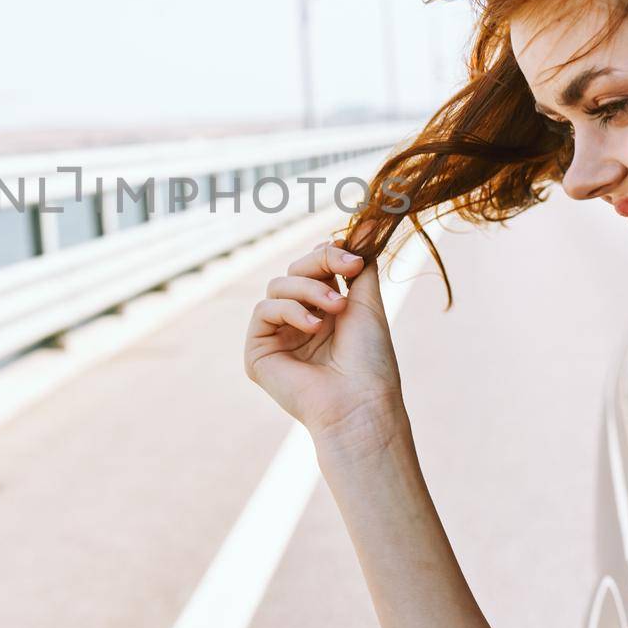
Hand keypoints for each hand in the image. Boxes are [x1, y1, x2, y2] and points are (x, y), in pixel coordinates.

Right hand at [243, 237, 404, 454]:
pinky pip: (263, 311)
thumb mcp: (367, 303)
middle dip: (320, 264)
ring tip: (335, 308)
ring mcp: (276, 337)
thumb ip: (359, 266)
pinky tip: (314, 326)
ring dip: (308, 289)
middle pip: (294, 270)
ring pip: (277, 286)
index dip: (327, 254)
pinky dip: (289, 311)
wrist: (361, 403)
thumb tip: (364, 225)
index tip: (352, 258)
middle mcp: (297, 322)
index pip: (313, 267)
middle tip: (347, 272)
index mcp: (323, 312)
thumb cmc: (370, 361)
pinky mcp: (257, 353)